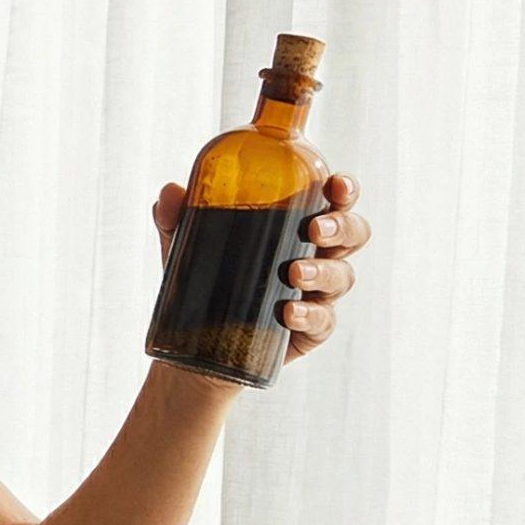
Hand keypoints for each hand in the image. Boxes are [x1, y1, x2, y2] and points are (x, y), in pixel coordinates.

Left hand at [152, 174, 370, 365]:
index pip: (334, 200)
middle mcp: (317, 255)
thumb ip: (177, 217)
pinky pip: (324, 321)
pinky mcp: (311, 329)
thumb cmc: (205, 277)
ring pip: (342, 276)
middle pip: (353, 234)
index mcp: (298, 225)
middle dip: (342, 227)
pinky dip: (310, 315)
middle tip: (315, 229)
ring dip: (323, 271)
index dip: (344, 190)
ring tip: (295, 272)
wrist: (195, 340)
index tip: (335, 184)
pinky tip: (290, 312)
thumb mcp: (186, 244)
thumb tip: (170, 192)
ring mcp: (317, 293)